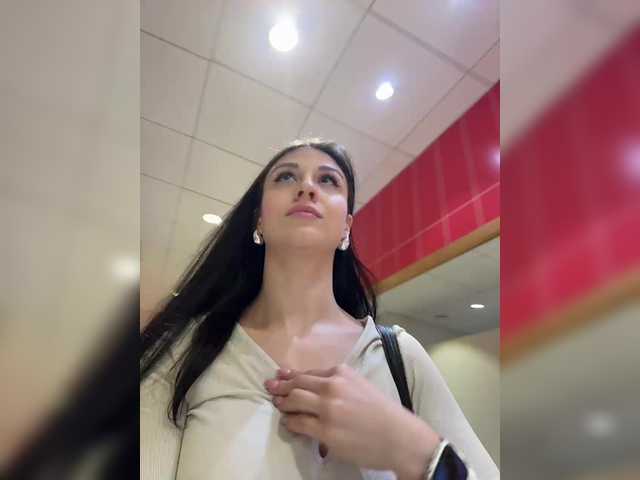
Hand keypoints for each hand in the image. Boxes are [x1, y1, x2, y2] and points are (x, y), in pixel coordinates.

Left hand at [264, 364, 439, 475]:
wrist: (399, 436)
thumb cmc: (383, 413)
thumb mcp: (361, 386)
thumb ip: (339, 384)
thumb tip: (315, 389)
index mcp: (342, 373)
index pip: (309, 373)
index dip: (291, 375)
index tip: (280, 375)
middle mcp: (332, 386)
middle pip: (297, 384)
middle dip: (280, 386)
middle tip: (270, 388)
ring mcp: (327, 408)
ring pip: (293, 401)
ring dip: (283, 403)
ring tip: (278, 405)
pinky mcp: (325, 430)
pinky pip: (298, 423)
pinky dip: (290, 422)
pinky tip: (288, 423)